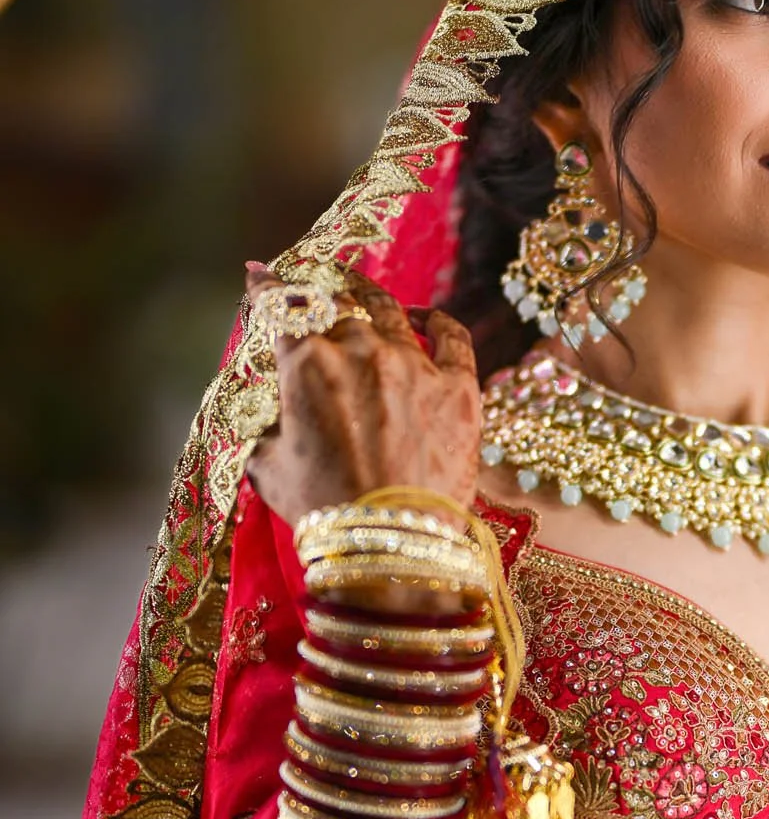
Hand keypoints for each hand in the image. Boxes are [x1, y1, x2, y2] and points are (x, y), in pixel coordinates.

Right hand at [245, 264, 481, 529]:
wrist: (392, 543)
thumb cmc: (323, 511)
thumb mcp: (269, 468)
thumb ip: (267, 429)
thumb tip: (273, 420)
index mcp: (306, 364)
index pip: (282, 309)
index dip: (267, 288)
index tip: (259, 275)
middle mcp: (360, 351)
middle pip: (337, 309)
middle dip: (321, 300)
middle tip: (317, 296)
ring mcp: (414, 365)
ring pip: (390, 312)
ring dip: (372, 298)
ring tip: (364, 292)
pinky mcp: (458, 388)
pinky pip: (452, 338)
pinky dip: (437, 321)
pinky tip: (427, 318)